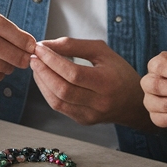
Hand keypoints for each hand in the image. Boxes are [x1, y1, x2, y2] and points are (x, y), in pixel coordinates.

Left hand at [30, 38, 149, 130]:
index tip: (40, 48)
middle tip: (33, 57)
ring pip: (57, 101)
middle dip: (43, 71)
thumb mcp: (102, 52)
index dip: (53, 60)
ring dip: (42, 82)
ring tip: (36, 67)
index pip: (73, 73)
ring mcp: (90, 115)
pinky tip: (44, 79)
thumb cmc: (119, 72)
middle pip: (63, 89)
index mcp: (107, 82)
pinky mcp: (82, 120)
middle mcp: (99, 102)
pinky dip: (47, 92)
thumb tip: (46, 45)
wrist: (133, 102)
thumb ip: (74, 45)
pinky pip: (59, 107)